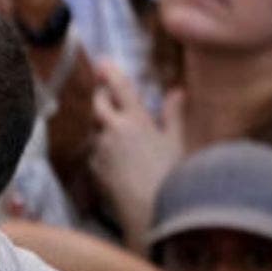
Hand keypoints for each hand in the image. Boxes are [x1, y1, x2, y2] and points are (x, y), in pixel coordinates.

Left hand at [90, 63, 185, 237]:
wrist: (148, 208)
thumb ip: (173, 114)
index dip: (110, 72)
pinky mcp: (94, 167)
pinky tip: (118, 155)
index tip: (103, 62)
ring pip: (95, 127)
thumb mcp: (177, 142)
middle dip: (101, 95)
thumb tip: (177, 92)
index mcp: (136, 120)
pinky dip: (103, 145)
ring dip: (103, 122)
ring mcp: (100, 149)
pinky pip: (95, 149)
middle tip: (107, 91)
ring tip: (118, 127)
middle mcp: (113, 130)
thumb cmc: (170, 175)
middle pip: (98, 104)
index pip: (120, 88)